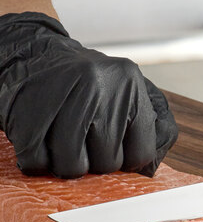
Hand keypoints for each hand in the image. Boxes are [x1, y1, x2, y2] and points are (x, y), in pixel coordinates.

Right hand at [0, 12, 177, 177]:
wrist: (33, 53)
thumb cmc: (90, 84)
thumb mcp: (131, 92)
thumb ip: (155, 128)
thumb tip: (151, 167)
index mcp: (130, 82)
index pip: (141, 153)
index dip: (127, 160)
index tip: (115, 149)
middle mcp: (98, 86)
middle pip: (107, 163)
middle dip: (96, 162)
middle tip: (86, 142)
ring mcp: (61, 97)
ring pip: (72, 167)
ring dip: (67, 165)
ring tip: (65, 144)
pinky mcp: (27, 111)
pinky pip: (37, 162)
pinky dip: (39, 161)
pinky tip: (43, 142)